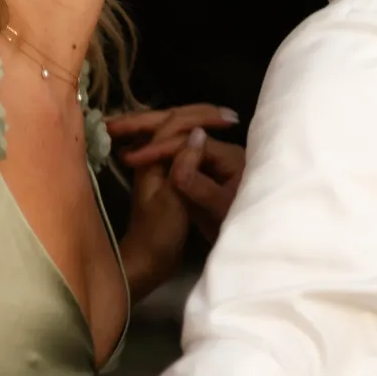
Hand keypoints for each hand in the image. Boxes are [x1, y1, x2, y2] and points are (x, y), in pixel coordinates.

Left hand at [110, 105, 244, 294]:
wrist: (148, 262)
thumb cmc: (158, 234)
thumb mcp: (173, 199)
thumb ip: (184, 165)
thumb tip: (199, 134)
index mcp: (149, 160)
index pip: (173, 124)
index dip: (201, 117)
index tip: (228, 119)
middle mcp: (149, 156)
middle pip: (170, 121)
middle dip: (199, 114)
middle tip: (228, 114)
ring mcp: (157, 166)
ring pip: (175, 133)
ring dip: (197, 122)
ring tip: (223, 120)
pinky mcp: (166, 177)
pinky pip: (179, 147)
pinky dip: (196, 140)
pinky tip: (210, 141)